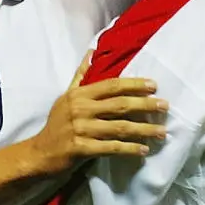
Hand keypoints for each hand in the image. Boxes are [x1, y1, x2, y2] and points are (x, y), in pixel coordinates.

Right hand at [30, 75, 168, 174]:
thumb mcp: (66, 97)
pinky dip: (130, 149)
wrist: (40, 152)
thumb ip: (81, 76)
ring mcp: (81, 129)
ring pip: (119, 127)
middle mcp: (80, 109)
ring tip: (162, 131)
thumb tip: (91, 52)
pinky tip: (144, 150)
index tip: (154, 86)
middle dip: (145, 105)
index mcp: (79, 95)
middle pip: (120, 105)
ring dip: (144, 130)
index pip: (112, 85)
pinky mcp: (81, 148)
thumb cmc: (56, 124)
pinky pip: (112, 148)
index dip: (134, 85)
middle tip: (165, 107)